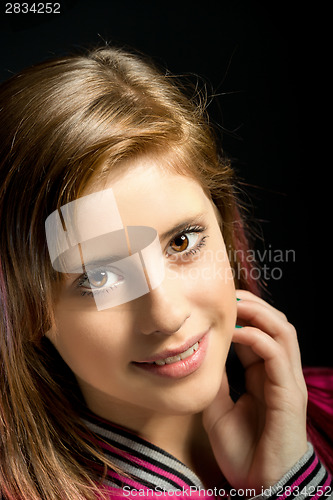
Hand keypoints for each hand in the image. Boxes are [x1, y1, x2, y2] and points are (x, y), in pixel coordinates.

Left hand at [203, 290, 307, 491]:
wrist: (260, 486)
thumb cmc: (242, 452)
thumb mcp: (218, 410)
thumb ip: (216, 381)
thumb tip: (203, 355)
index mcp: (265, 375)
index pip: (259, 333)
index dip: (241, 314)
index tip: (217, 302)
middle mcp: (280, 373)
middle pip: (276, 324)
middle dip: (253, 304)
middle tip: (226, 294)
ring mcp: (287, 381)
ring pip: (283, 330)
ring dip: (258, 312)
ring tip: (233, 304)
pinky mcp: (289, 393)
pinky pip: (276, 353)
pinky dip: (255, 336)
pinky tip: (233, 332)